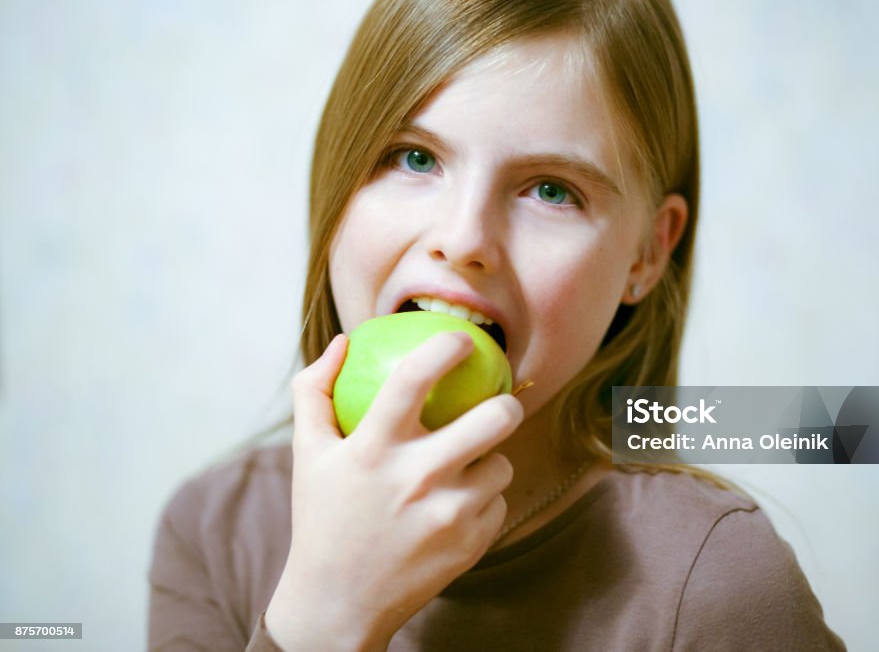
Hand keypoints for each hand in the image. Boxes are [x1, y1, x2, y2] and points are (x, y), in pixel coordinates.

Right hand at [265, 332, 522, 650]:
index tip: (462, 338)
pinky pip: (498, 502)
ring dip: (489, 459)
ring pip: (502, 463)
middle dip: (508, 402)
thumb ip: (315, 391)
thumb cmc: (323, 517)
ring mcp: (448, 515)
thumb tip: (344, 341)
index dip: (445, 347)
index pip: (413, 378)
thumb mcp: (307, 454)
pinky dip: (483, 500)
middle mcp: (414, 478)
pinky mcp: (470, 544)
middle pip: (494, 419)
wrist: (338, 603)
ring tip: (465, 466)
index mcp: (372, 449)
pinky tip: (457, 506)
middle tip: (501, 402)